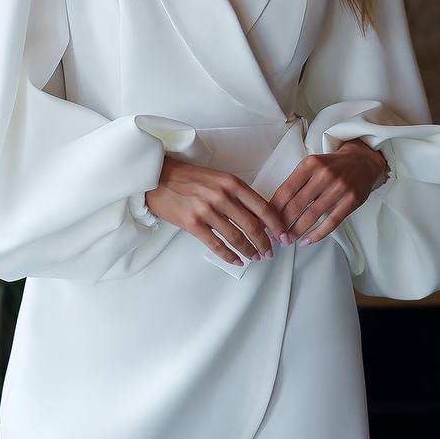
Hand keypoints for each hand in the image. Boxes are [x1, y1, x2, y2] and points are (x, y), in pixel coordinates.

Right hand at [145, 155, 289, 265]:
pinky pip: (216, 245)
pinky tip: (237, 260)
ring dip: (250, 250)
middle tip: (270, 252)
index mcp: (230, 182)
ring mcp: (206, 210)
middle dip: (265, 242)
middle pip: (252, 225)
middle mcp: (221, 196)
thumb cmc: (186, 178)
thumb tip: (257, 215)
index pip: (262, 206)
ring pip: (236, 237)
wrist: (156, 177)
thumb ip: (235, 193)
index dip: (276, 224)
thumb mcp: (216, 177)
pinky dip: (230, 255)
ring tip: (256, 257)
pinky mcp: (192, 223)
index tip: (283, 235)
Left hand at [270, 139, 387, 246]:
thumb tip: (275, 207)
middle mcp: (323, 175)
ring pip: (311, 216)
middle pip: (296, 205)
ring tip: (287, 241)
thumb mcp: (312, 165)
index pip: (285, 190)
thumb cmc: (331, 165)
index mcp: (309, 164)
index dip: (273, 209)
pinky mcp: (351, 201)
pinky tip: (306, 241)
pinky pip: (331, 222)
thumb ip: (296, 182)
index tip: (265, 221)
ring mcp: (338, 188)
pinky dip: (317, 235)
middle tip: (275, 236)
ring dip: (296, 232)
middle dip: (282, 224)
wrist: (362, 161)